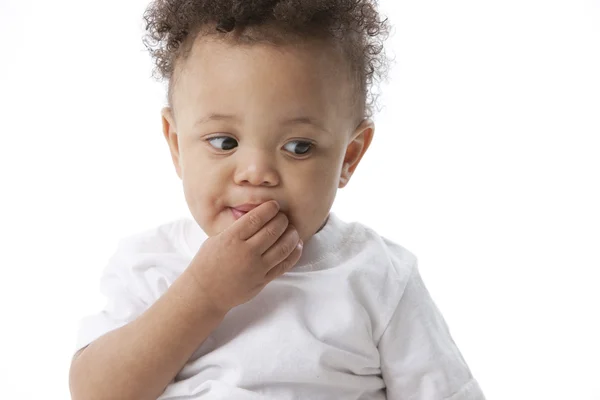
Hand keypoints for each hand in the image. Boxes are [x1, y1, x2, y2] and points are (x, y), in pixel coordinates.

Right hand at [188, 200, 302, 313]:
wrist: (205, 292)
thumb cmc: (208, 263)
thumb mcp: (217, 239)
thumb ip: (236, 228)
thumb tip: (257, 214)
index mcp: (232, 238)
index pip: (257, 218)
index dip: (270, 208)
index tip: (274, 205)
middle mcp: (246, 252)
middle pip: (273, 230)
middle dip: (282, 220)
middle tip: (283, 217)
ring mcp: (256, 268)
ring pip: (283, 247)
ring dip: (292, 235)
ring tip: (292, 229)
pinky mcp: (263, 280)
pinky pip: (284, 265)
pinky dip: (294, 253)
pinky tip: (296, 245)